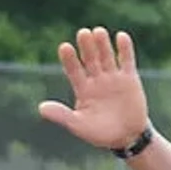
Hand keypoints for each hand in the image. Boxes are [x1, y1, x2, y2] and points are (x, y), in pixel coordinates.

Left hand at [38, 27, 152, 151]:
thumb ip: (62, 116)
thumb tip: (41, 108)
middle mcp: (96, 79)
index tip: (65, 47)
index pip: (73, 70)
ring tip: (98, 32)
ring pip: (106, 56)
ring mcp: (113, 77)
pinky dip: (124, 49)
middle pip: (90, 59)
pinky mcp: (129, 78)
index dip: (69, 59)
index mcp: (82, 88)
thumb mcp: (79, 126)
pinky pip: (126, 60)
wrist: (127, 137)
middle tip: (82, 33)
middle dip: (86, 47)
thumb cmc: (100, 133)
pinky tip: (120, 36)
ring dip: (102, 44)